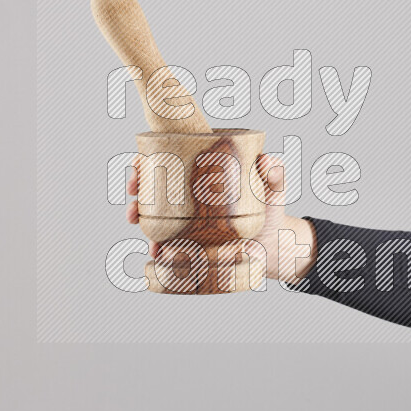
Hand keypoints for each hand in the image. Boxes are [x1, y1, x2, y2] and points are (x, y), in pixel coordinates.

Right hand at [126, 155, 316, 282]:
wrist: (276, 246)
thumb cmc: (272, 210)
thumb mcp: (275, 189)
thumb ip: (275, 172)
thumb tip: (266, 162)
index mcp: (206, 174)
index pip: (172, 159)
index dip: (148, 160)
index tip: (138, 164)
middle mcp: (193, 195)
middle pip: (156, 185)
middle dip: (137, 187)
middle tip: (134, 193)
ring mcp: (190, 220)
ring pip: (155, 214)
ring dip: (140, 216)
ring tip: (137, 221)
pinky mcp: (192, 244)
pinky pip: (168, 244)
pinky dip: (158, 247)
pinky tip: (156, 251)